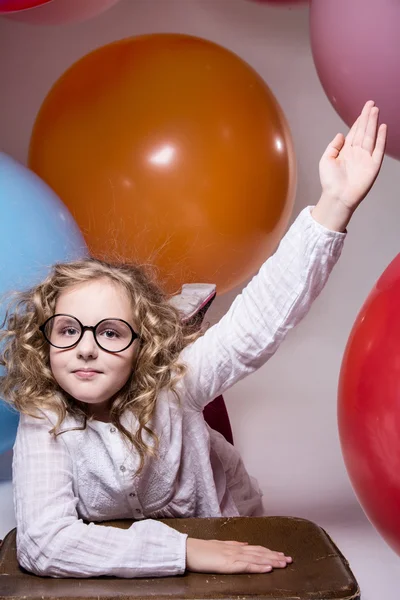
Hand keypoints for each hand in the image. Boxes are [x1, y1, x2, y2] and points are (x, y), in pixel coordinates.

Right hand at [186, 537, 291, 573]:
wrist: (189, 550)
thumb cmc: (202, 550)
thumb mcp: (219, 545)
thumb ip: (233, 545)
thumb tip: (245, 544)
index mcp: (235, 546)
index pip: (256, 549)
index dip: (270, 552)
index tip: (281, 554)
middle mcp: (237, 549)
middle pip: (260, 553)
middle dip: (276, 556)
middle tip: (290, 560)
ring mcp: (233, 556)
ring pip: (257, 558)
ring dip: (272, 561)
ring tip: (284, 564)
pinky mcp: (229, 564)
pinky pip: (247, 566)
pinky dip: (259, 567)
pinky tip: (268, 568)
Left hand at [312, 100, 386, 231]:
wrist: (337, 197)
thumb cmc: (330, 182)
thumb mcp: (326, 160)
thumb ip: (333, 146)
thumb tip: (341, 134)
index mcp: (346, 151)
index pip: (355, 132)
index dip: (359, 120)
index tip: (364, 108)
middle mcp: (357, 153)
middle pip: (364, 131)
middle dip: (367, 117)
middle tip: (371, 104)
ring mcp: (366, 158)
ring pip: (371, 136)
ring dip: (373, 123)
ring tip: (375, 110)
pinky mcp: (373, 165)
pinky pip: (379, 149)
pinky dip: (381, 138)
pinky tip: (382, 127)